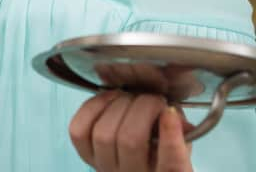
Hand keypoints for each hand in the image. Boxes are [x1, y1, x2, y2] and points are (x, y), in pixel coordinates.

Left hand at [69, 91, 193, 171]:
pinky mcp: (86, 157)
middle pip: (130, 141)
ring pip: (104, 134)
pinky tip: (108, 98)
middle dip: (142, 108)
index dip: (170, 137)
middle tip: (152, 98)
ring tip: (130, 97)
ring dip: (117, 105)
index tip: (170, 112)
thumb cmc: (161, 156)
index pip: (172, 165)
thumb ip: (182, 132)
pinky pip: (79, 130)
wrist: (137, 171)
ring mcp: (106, 168)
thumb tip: (173, 113)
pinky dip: (92, 107)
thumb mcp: (182, 147)